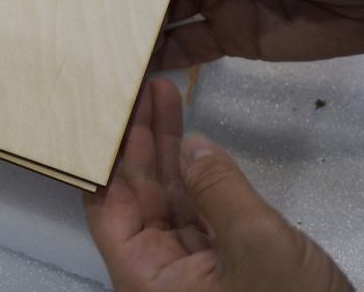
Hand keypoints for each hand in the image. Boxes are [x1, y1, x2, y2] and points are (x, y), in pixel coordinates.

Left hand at [84, 78, 351, 291]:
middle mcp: (160, 273)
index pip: (106, 210)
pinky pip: (198, 208)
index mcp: (147, 278)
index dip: (106, 160)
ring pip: (168, 197)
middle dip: (139, 141)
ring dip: (169, 147)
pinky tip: (192, 137)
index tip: (106, 115)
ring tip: (162, 95)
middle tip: (137, 91)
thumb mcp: (257, 246)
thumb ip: (218, 191)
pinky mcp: (223, 262)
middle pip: (137, 196)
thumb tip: (193, 147)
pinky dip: (196, 171)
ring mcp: (192, 267)